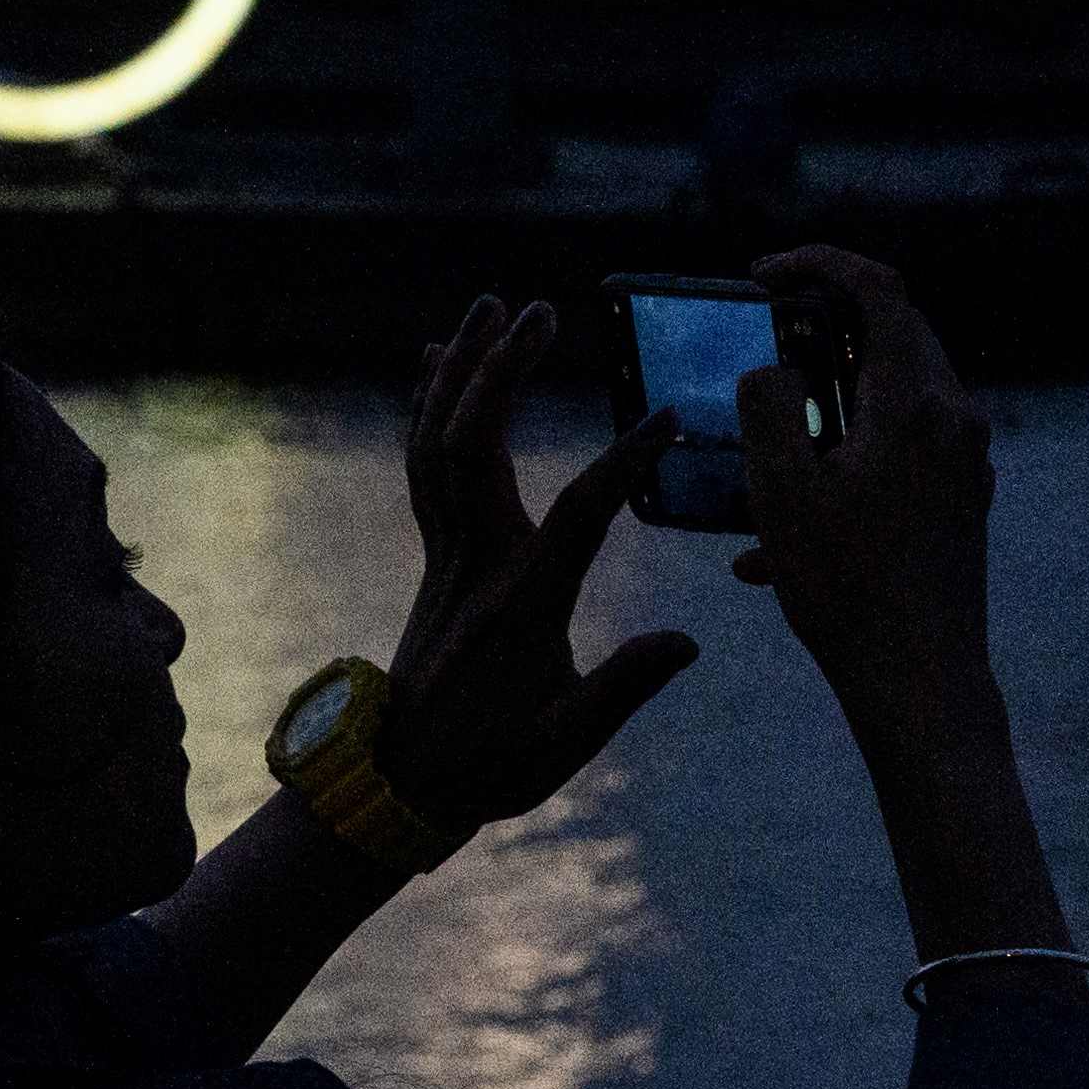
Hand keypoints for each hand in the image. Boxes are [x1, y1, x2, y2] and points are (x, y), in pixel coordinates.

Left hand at [378, 296, 698, 831]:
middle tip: (542, 309)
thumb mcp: (566, 742)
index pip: (580, 513)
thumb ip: (625, 688)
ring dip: (463, 369)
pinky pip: (424, 463)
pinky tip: (438, 360)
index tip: (669, 417)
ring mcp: (447, 554)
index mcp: (522, 603)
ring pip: (440, 443)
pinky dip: (429, 405)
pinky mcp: (435, 555)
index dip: (625, 461)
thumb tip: (690, 641)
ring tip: (492, 305)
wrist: (399, 782)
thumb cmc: (491, 767)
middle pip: (479, 447)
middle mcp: (474, 563)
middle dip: (505, 371)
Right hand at [731, 247, 999, 744]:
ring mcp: (965, 462)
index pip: (878, 288)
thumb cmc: (847, 588)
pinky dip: (843, 461)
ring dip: (825, 404)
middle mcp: (953, 420)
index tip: (764, 274)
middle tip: (762, 342)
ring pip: (890, 397)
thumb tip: (773, 371)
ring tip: (763, 453)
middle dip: (819, 327)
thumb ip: (768, 405)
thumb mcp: (779, 489)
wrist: (920, 682)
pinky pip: (899, 452)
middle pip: (892, 334)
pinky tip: (778, 538)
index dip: (819, 263)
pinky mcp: (961, 501)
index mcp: (913, 402)